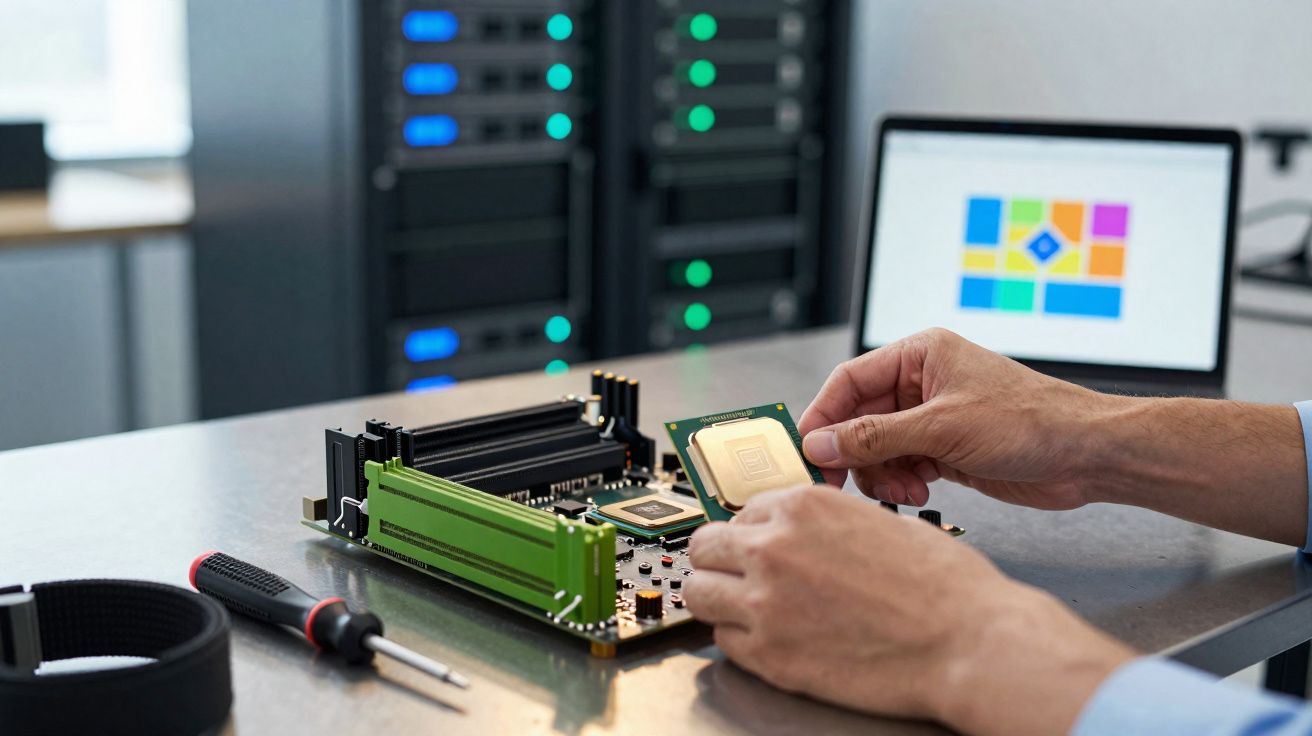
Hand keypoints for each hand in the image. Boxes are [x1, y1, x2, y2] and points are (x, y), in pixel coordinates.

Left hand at [683, 487, 1133, 735]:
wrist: (969, 642)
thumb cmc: (944, 586)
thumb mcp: (880, 520)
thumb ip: (826, 522)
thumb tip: (802, 533)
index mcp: (803, 506)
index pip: (741, 511)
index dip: (752, 533)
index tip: (756, 548)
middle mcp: (774, 547)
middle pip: (704, 547)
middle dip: (720, 562)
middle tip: (738, 578)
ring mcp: (764, 601)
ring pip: (697, 593)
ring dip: (717, 600)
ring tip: (743, 611)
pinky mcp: (769, 654)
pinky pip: (724, 642)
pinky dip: (740, 642)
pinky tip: (771, 641)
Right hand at [797, 328, 1116, 510]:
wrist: (1085, 455)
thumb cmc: (1030, 422)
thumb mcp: (942, 428)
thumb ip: (875, 437)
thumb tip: (821, 444)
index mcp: (919, 355)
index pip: (849, 381)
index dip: (823, 415)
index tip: (807, 450)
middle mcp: (922, 383)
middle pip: (859, 419)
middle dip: (853, 453)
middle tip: (842, 484)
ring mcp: (933, 417)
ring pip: (878, 448)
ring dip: (881, 473)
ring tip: (905, 488)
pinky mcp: (945, 449)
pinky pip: (901, 465)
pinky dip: (901, 482)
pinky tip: (921, 490)